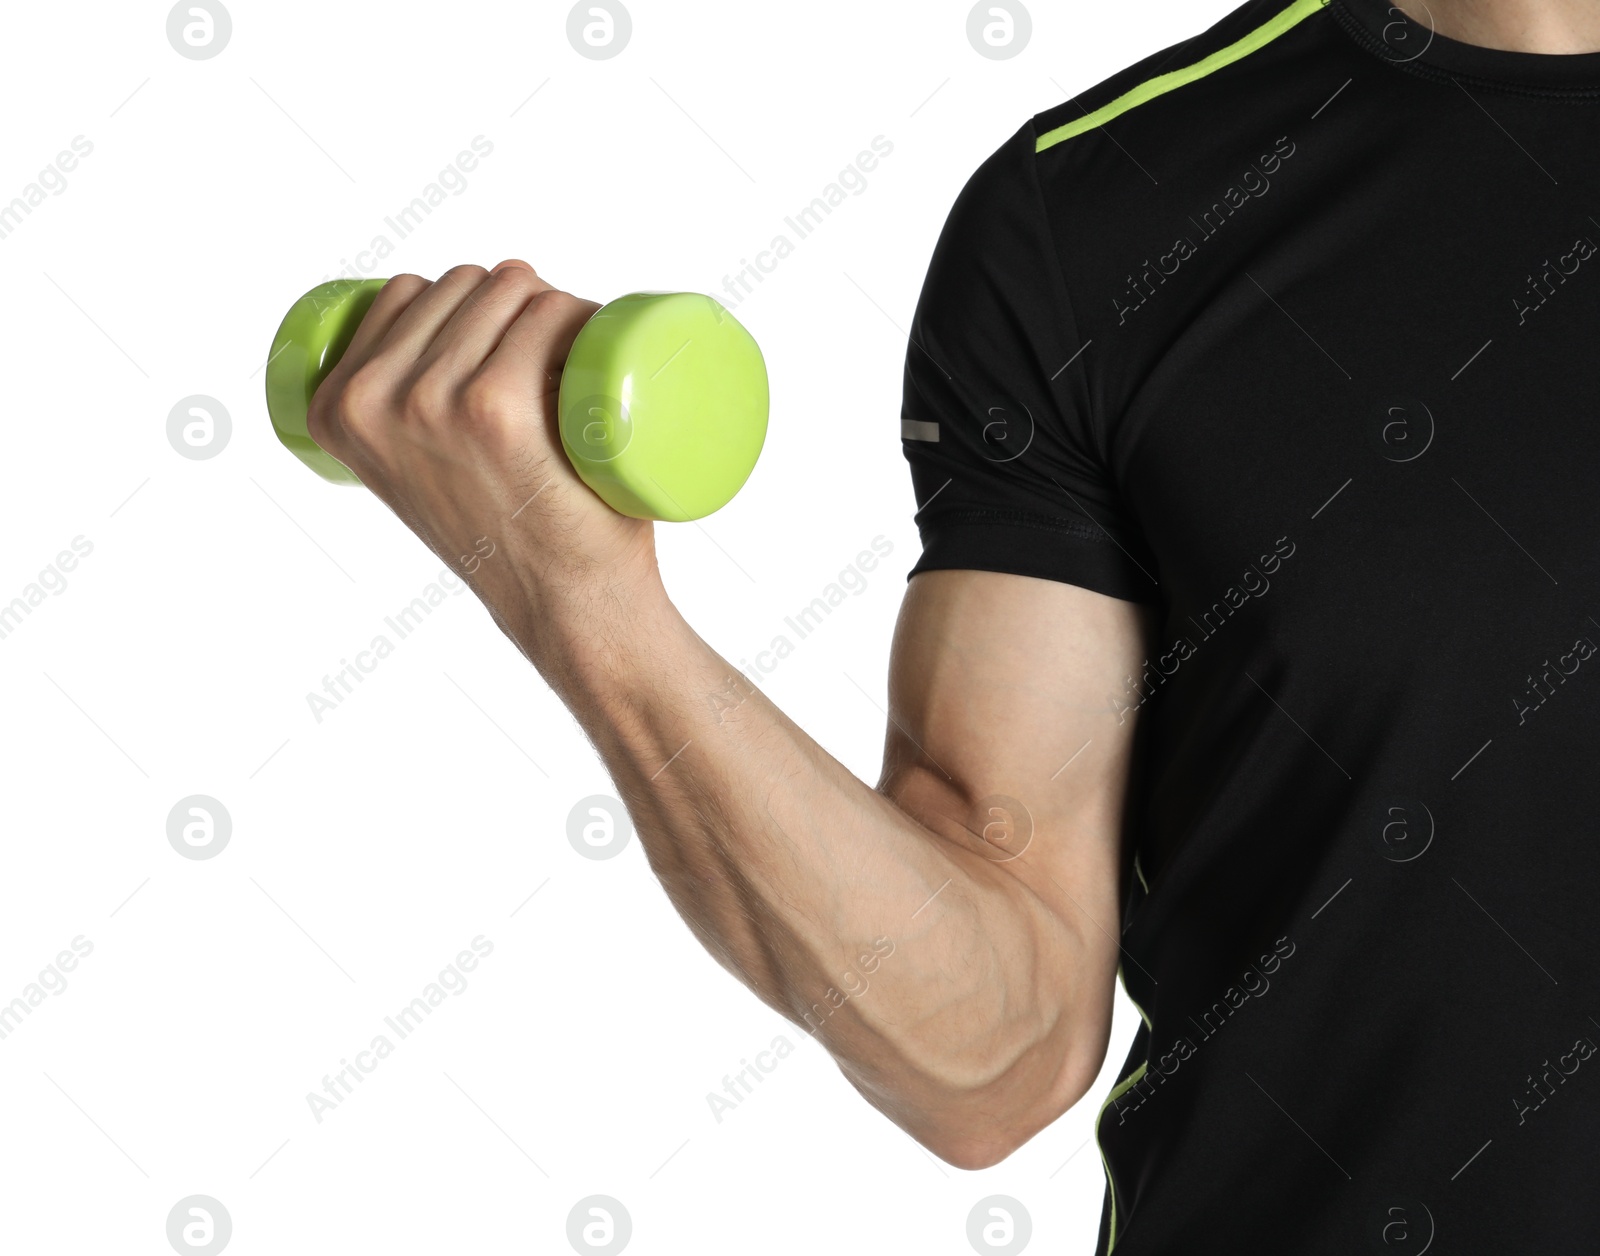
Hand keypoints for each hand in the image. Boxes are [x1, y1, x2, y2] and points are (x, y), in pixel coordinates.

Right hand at [305, 261, 664, 662]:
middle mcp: (373, 401)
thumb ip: (400, 420)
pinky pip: (548, 312)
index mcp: (337, 408)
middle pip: (464, 282)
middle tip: (559, 367)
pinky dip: (583, 316)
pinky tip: (596, 349)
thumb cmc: (509, 536)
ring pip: (512, 287)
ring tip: (581, 367)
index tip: (510, 349)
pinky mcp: (497, 405)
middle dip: (518, 304)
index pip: (407, 293)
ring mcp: (434, 400)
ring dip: (558, 307)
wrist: (566, 605)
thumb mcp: (419, 472)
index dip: (469, 304)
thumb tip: (423, 351)